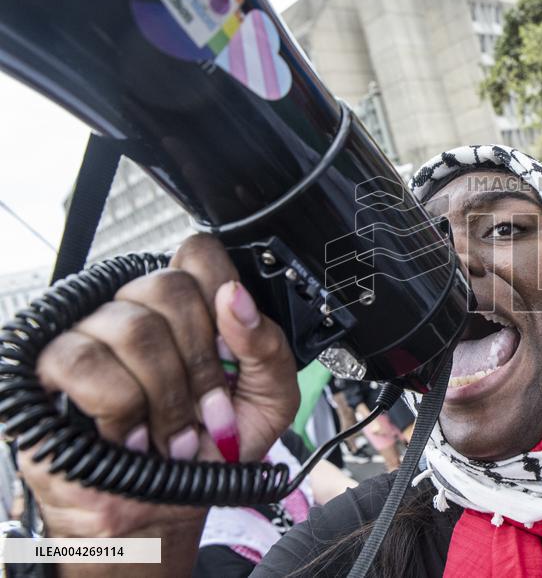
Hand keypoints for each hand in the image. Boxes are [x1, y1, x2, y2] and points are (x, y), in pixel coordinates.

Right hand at [19, 235, 298, 543]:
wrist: (165, 509)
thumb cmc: (212, 449)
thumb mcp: (269, 400)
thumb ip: (268, 346)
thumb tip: (236, 297)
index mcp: (189, 308)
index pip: (199, 255)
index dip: (220, 295)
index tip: (230, 351)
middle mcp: (136, 310)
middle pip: (168, 288)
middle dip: (199, 364)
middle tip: (207, 412)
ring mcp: (90, 333)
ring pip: (132, 328)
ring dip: (165, 395)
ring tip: (172, 436)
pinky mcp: (50, 368)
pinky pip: (83, 361)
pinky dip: (120, 408)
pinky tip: (131, 436)